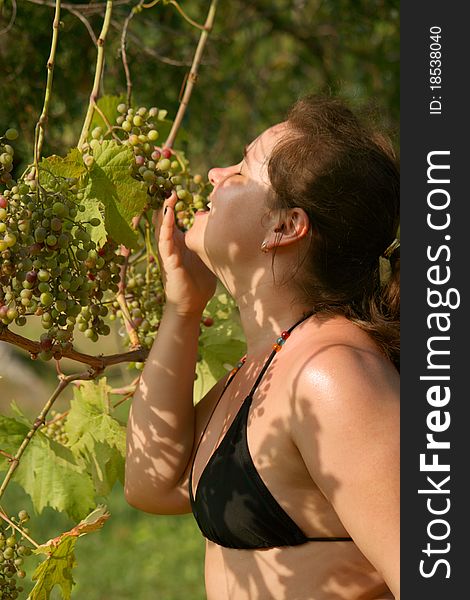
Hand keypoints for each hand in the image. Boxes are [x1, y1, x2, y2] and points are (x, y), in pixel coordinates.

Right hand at [153, 192, 216, 315]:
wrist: (191, 304)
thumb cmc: (199, 282)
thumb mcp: (207, 255)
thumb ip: (211, 241)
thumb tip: (229, 226)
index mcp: (179, 241)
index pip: (174, 217)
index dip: (174, 202)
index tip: (178, 184)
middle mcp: (171, 244)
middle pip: (165, 218)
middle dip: (165, 201)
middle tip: (167, 182)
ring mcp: (168, 252)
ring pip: (162, 226)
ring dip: (164, 210)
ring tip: (168, 194)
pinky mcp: (168, 261)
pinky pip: (165, 240)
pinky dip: (165, 226)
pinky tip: (168, 214)